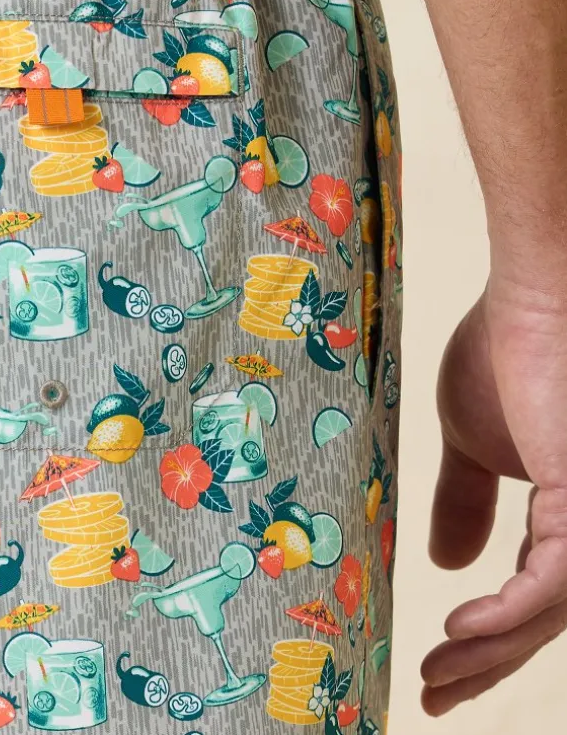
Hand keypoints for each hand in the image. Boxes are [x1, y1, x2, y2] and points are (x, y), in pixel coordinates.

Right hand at [421, 276, 566, 713]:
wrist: (534, 297)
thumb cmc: (506, 350)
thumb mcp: (471, 441)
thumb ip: (466, 502)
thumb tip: (448, 564)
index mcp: (564, 510)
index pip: (532, 594)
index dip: (489, 635)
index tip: (438, 658)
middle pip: (544, 620)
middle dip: (487, 662)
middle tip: (434, 691)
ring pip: (549, 615)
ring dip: (489, 652)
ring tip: (436, 674)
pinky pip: (550, 586)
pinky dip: (506, 616)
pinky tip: (461, 629)